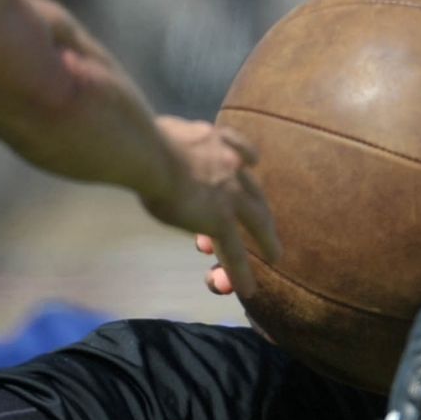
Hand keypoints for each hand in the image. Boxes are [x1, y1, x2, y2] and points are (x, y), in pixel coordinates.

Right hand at [140, 118, 281, 298]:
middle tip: (268, 223)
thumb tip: (162, 139)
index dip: (246, 161)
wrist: (150, 152)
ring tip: (275, 256)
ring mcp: (230, 195)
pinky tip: (247, 289)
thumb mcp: (168, 130)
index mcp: (217, 142)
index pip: (240, 153)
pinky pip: (234, 252)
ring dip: (267, 240)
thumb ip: (175, 136)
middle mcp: (231, 166)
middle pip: (253, 192)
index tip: (253, 164)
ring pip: (256, 222)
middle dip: (261, 209)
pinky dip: (241, 271)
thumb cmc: (145, 137)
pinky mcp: (220, 221)